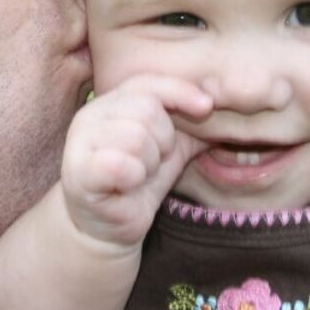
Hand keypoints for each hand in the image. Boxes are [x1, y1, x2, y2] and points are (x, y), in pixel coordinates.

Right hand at [61, 75, 211, 248]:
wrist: (108, 227)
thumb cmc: (139, 183)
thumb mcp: (171, 148)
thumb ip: (192, 124)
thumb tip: (231, 107)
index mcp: (110, 103)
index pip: (147, 82)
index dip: (179, 91)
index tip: (206, 107)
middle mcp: (90, 115)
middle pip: (147, 108)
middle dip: (163, 141)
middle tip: (153, 164)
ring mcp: (80, 142)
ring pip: (137, 136)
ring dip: (149, 164)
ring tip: (139, 177)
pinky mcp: (78, 172)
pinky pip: (121, 164)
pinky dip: (134, 177)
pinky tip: (127, 187)